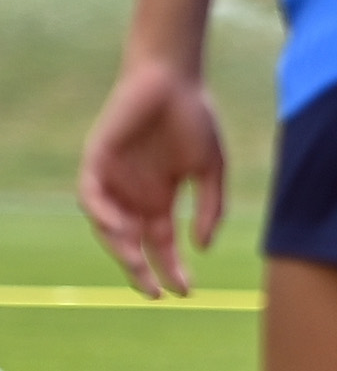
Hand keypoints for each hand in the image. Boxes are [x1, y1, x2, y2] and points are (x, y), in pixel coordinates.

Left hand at [79, 60, 224, 296]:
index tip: (186, 291)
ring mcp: (114, 180)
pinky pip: (91, 197)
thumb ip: (209, 208)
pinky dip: (102, 214)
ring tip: (136, 261)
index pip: (162, 245)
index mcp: (161, 199)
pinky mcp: (96, 161)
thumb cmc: (195, 118)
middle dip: (141, 270)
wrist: (173, 79)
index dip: (173, 269)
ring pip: (108, 226)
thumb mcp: (211, 170)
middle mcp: (134, 195)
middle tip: (154, 291)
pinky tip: (122, 227)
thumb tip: (201, 246)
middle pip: (132, 244)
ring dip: (119, 247)